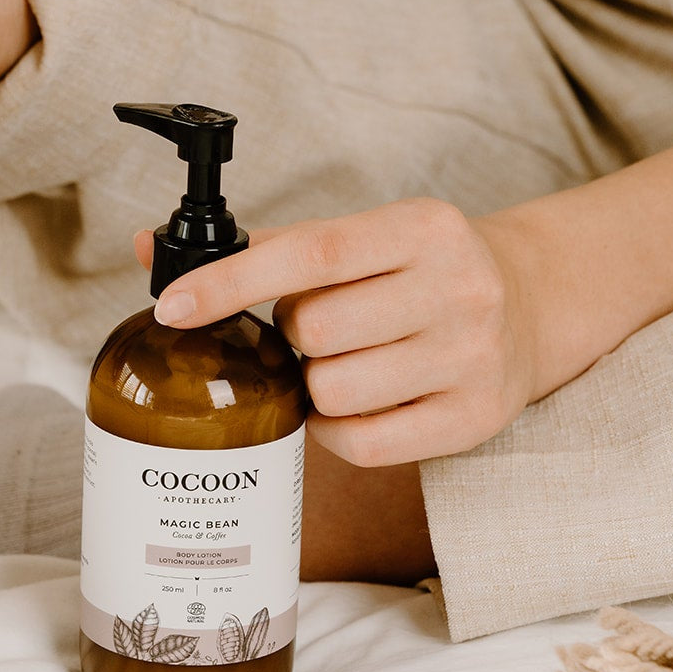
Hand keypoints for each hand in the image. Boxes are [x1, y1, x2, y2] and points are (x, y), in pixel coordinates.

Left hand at [136, 198, 539, 466]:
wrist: (528, 308)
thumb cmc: (412, 274)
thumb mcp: (358, 241)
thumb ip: (260, 246)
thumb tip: (143, 247)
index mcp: (423, 228)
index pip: (310, 253)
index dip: (231, 282)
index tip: (173, 306)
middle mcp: (460, 287)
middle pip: (315, 332)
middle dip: (293, 336)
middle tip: (315, 330)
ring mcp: (474, 357)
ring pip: (334, 391)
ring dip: (315, 386)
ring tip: (343, 365)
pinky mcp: (475, 418)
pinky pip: (363, 443)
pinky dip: (338, 431)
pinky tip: (357, 404)